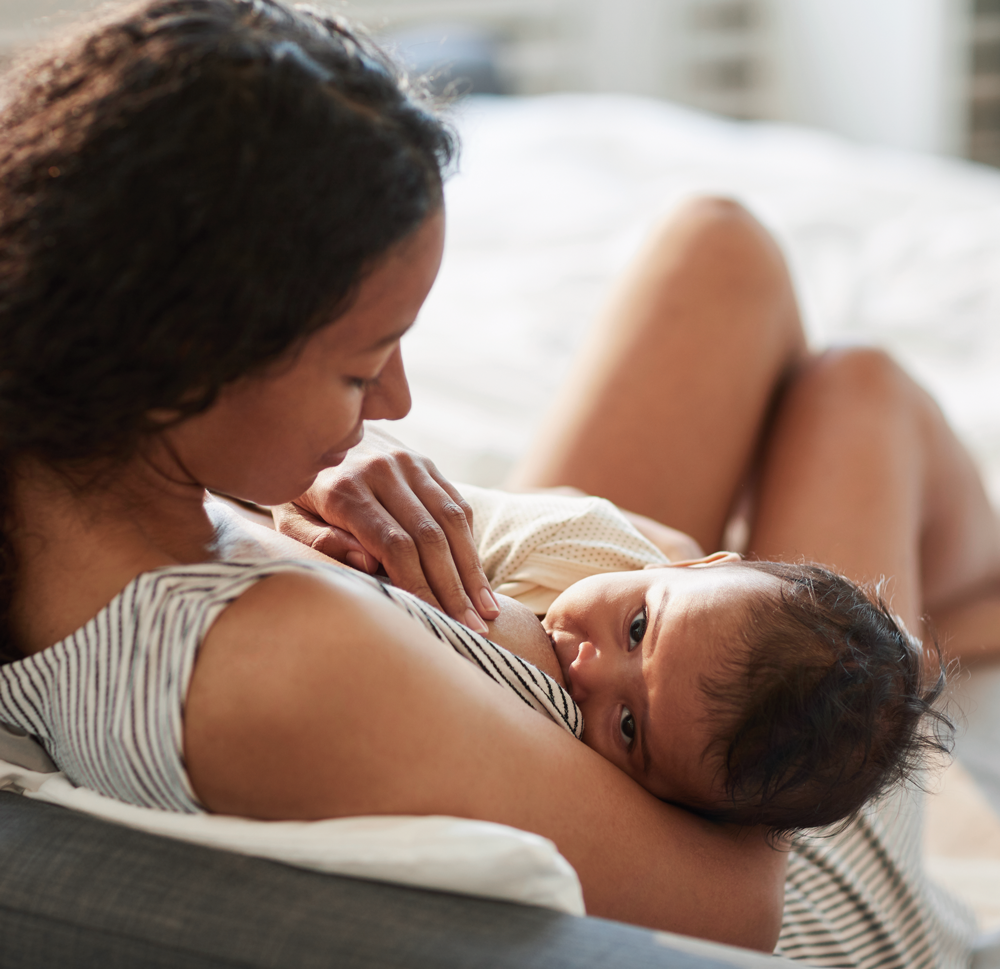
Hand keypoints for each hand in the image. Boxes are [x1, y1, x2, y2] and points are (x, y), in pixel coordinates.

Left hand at [273, 425, 499, 631]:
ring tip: (487, 611)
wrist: (314, 431)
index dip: (420, 586)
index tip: (437, 621)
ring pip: (452, 521)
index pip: (395, 545)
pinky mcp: (426, 463)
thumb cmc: (298, 492)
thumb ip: (317, 542)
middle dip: (453, 588)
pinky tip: (477, 579)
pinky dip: (470, 543)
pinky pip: (457, 504)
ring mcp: (409, 463)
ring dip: (472, 570)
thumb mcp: (287, 517)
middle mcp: (382, 470)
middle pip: (430, 537)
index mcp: (345, 488)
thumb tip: (368, 563)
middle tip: (473, 629)